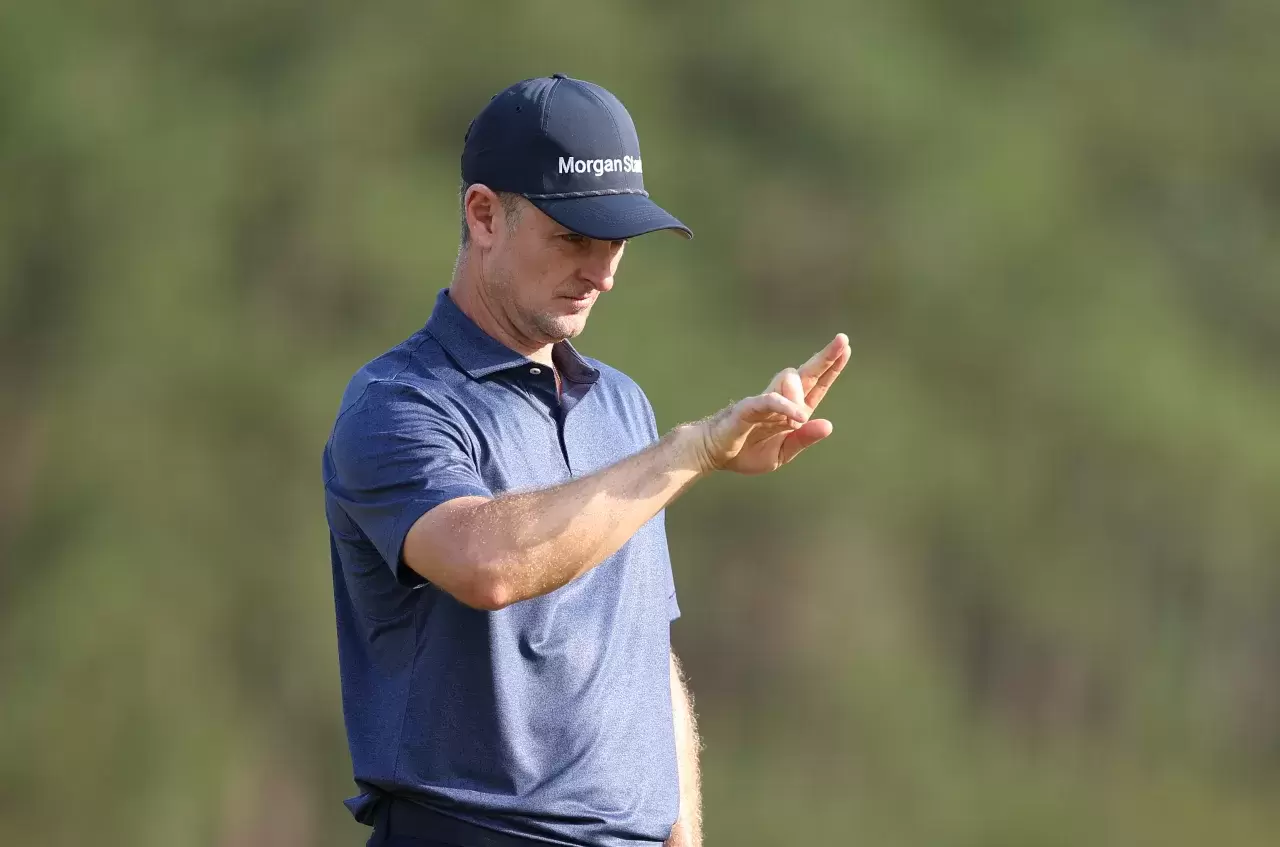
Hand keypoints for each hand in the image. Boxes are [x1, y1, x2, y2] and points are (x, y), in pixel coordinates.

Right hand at [693, 333, 849, 473]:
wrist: (713, 454)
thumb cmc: (747, 450)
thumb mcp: (783, 452)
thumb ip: (804, 439)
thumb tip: (828, 425)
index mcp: (793, 410)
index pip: (816, 384)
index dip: (831, 367)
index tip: (845, 348)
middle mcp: (781, 399)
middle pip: (807, 372)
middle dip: (825, 357)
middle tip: (842, 340)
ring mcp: (765, 400)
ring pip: (791, 380)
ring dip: (800, 396)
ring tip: (797, 419)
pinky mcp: (748, 407)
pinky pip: (771, 400)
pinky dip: (786, 406)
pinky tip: (799, 416)